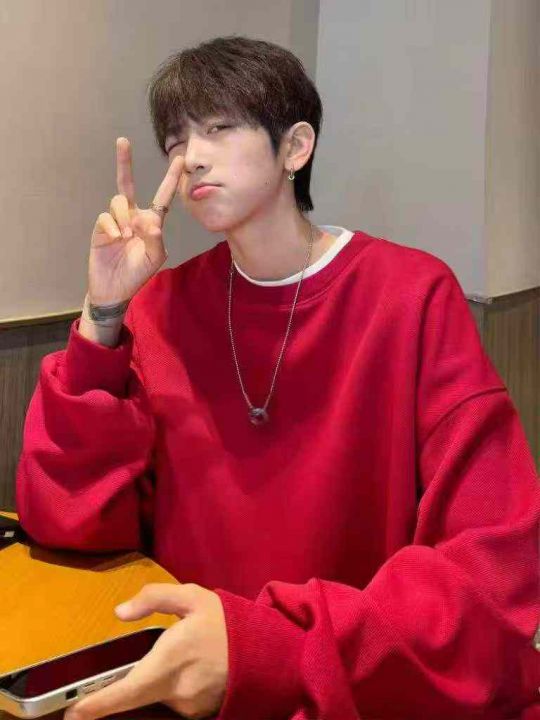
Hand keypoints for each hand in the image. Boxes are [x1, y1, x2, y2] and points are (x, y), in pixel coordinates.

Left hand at [64, 583, 227, 719]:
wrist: (267, 650)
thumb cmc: (227, 621)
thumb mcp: (192, 597)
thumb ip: (154, 598)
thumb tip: (120, 612)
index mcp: (169, 661)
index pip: (125, 691)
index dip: (96, 705)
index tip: (74, 713)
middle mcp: (176, 690)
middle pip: (138, 695)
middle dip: (126, 688)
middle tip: (130, 673)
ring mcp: (188, 706)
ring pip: (158, 696)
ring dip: (157, 682)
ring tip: (184, 656)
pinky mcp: (199, 713)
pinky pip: (176, 700)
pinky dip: (175, 687)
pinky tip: (193, 669)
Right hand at [88, 138, 183, 305]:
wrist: (114, 288)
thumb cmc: (137, 273)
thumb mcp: (154, 258)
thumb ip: (155, 240)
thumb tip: (149, 222)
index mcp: (151, 222)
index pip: (163, 197)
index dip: (170, 179)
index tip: (180, 158)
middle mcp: (133, 216)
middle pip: (128, 184)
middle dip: (124, 163)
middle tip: (123, 141)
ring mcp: (115, 221)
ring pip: (119, 202)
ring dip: (124, 216)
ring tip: (127, 236)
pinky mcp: (101, 228)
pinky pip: (106, 218)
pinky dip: (113, 226)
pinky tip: (118, 239)